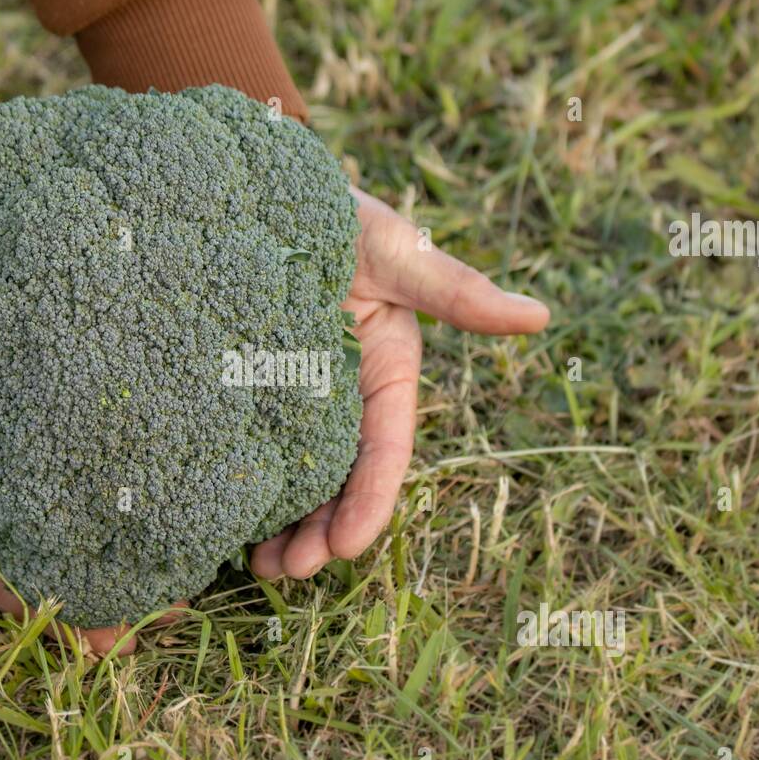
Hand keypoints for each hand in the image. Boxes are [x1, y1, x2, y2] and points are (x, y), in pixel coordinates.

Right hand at [0, 182, 135, 653]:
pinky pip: (70, 415)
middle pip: (54, 532)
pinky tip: (158, 449)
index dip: (53, 607)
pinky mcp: (25, 377)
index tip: (108, 642)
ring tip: (184, 533)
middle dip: (105, 569)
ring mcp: (6, 425)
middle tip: (175, 600)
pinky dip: (106, 436)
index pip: (5, 569)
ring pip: (71, 476)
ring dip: (118, 505)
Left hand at [249, 187, 550, 579]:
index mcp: (386, 368)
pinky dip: (242, 482)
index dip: (369, 502)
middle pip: (337, 476)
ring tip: (254, 567)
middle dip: (318, 530)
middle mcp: (343, 391)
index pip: (385, 449)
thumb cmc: (335, 209)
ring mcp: (292, 392)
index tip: (345, 549)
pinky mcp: (246, 385)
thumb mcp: (395, 249)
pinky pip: (248, 443)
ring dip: (281, 523)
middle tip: (285, 573)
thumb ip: (456, 290)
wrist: (257, 187)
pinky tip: (219, 515)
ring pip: (293, 472)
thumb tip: (539, 317)